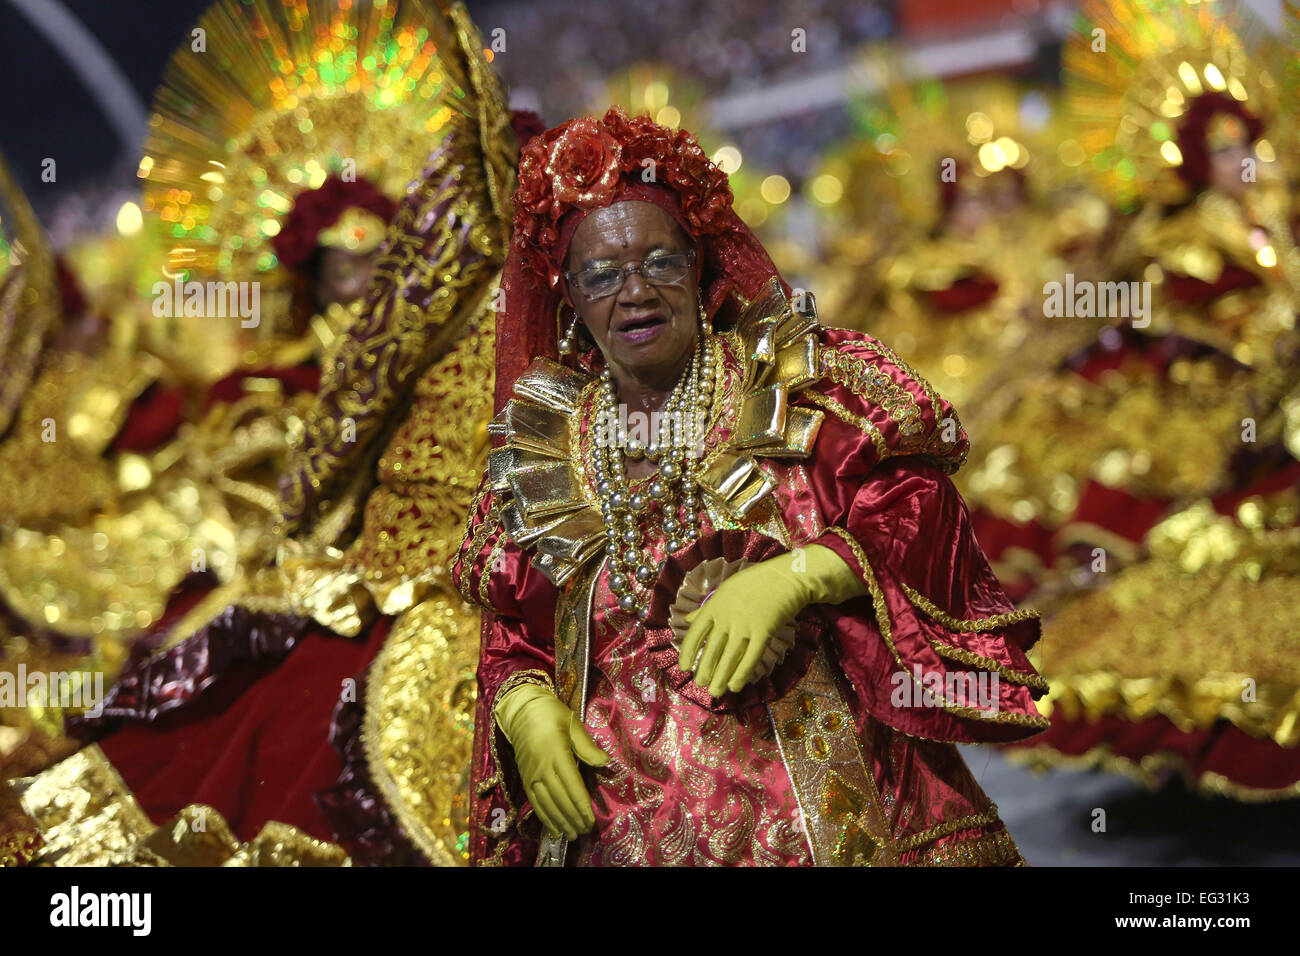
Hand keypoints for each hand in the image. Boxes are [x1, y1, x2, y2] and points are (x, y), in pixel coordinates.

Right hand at [495, 683, 607, 839]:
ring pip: (547, 804)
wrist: (522, 710)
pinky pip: (534, 802)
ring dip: (560, 822)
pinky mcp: (525, 777)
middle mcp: (542, 767)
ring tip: (572, 835)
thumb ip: (587, 746)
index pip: (572, 785)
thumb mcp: (573, 723)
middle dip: (573, 818)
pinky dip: (545, 817)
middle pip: (560, 799)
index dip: (582, 805)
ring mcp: (531, 774)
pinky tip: (554, 828)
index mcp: (557, 753)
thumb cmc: (552, 714)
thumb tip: (606, 762)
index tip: (591, 819)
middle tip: (585, 831)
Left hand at [677, 545, 865, 696]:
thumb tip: (688, 619)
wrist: (786, 578)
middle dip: (705, 670)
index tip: (684, 667)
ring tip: (715, 692)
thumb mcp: (725, 590)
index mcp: (715, 606)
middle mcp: (727, 617)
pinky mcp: (764, 632)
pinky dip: (742, 674)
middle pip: (712, 649)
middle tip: (700, 684)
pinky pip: (751, 658)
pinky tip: (735, 686)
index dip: (687, 652)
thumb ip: (707, 608)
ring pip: (729, 657)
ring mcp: (745, 625)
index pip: (696, 633)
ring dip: (721, 677)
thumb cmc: (754, 582)